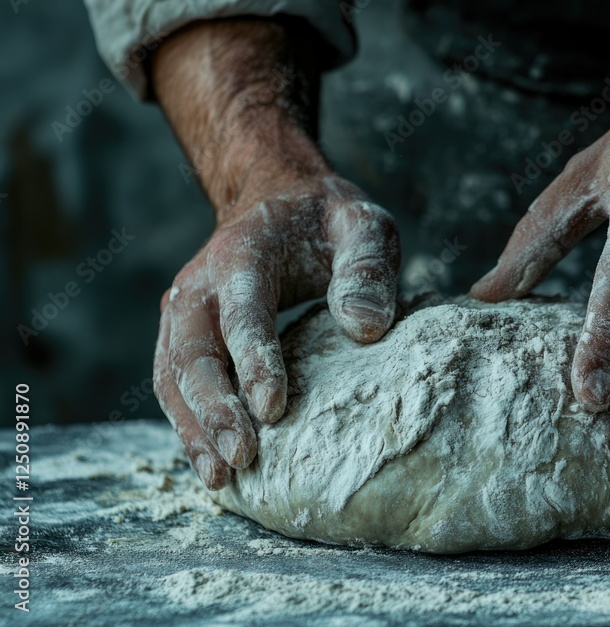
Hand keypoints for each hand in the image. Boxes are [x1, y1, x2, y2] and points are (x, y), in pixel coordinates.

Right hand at [148, 19, 399, 488]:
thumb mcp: (362, 227)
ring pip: (173, 375)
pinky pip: (174, 384)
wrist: (277, 201)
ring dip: (193, 428)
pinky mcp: (184, 336)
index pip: (243, 311)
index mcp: (243, 251)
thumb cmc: (326, 221)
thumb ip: (366, 270)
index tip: (274, 409)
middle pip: (193, 351)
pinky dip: (188, 425)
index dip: (254, 360)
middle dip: (214, 409)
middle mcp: (201, 283)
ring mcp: (185, 311)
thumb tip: (367, 329)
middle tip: (242, 459)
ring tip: (222, 478)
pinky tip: (212, 466)